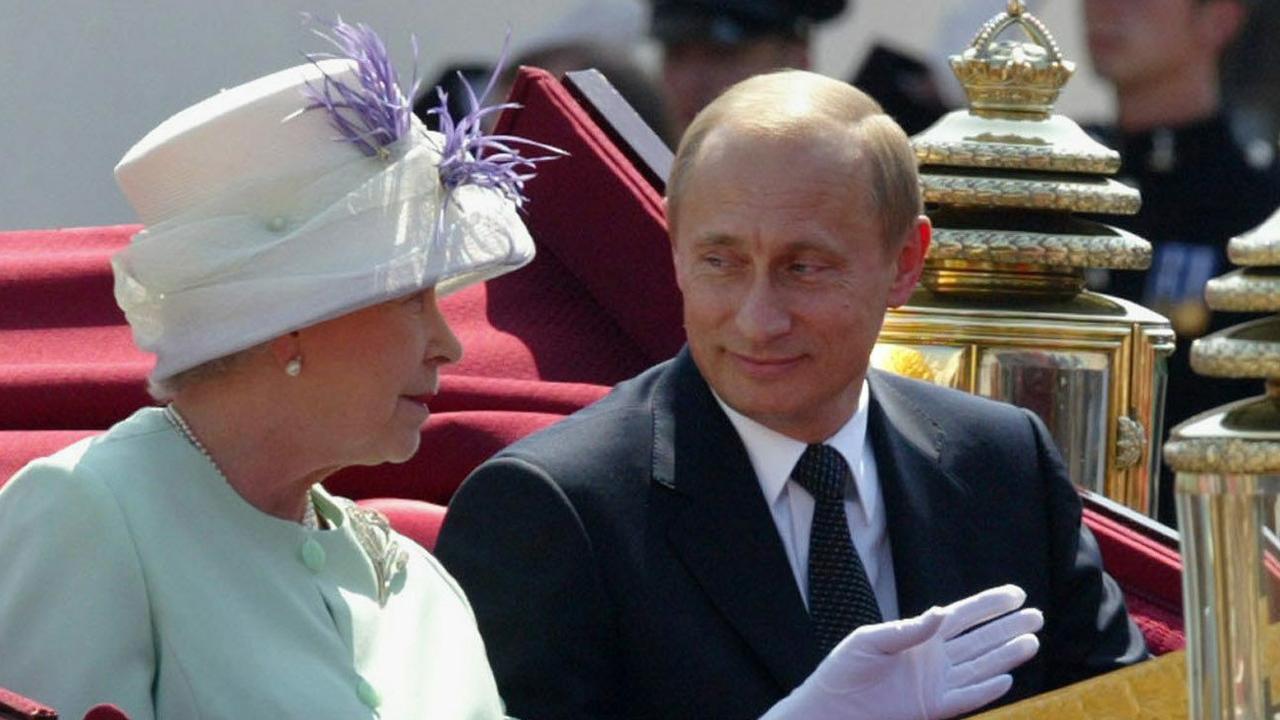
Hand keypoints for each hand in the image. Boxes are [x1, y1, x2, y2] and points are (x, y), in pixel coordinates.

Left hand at [760, 584, 1042, 719]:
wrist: (831, 708)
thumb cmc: (845, 670)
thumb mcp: (870, 641)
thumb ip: (907, 630)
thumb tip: (941, 613)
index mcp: (920, 636)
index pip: (963, 617)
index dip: (989, 605)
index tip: (1016, 594)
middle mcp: (935, 659)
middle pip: (980, 640)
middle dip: (1008, 628)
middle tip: (1037, 616)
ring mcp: (936, 684)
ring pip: (980, 667)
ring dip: (1006, 656)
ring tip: (1032, 642)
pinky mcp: (932, 708)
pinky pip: (965, 698)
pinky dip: (986, 690)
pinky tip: (1007, 678)